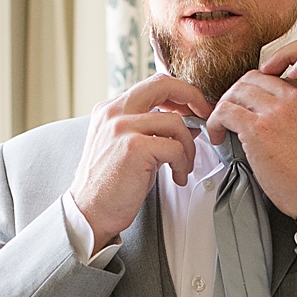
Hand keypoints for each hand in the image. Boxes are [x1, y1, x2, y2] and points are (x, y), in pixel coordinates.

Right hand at [71, 74, 211, 243]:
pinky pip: (175, 147)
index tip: (195, 109)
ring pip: (175, 122)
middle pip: (163, 84)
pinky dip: (183, 164)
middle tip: (206, 116)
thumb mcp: (132, 148)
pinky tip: (178, 177)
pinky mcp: (133, 147)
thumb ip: (155, 131)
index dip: (180, 93)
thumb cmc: (111, 185)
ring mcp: (122, 127)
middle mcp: (114, 112)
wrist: (90, 212)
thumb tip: (190, 124)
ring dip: (189, 147)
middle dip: (193, 97)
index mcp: (111, 109)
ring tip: (184, 166)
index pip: (153, 84)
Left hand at [205, 71, 296, 217]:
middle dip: (236, 96)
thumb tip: (268, 111)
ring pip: (236, 92)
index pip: (273, 79)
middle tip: (230, 113)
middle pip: (252, 80)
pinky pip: (224, 112)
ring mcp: (276, 110)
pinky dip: (214, 122)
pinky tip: (217, 136)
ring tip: (221, 126)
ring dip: (223, 108)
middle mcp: (295, 97)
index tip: (247, 107)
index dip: (255, 93)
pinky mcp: (258, 128)